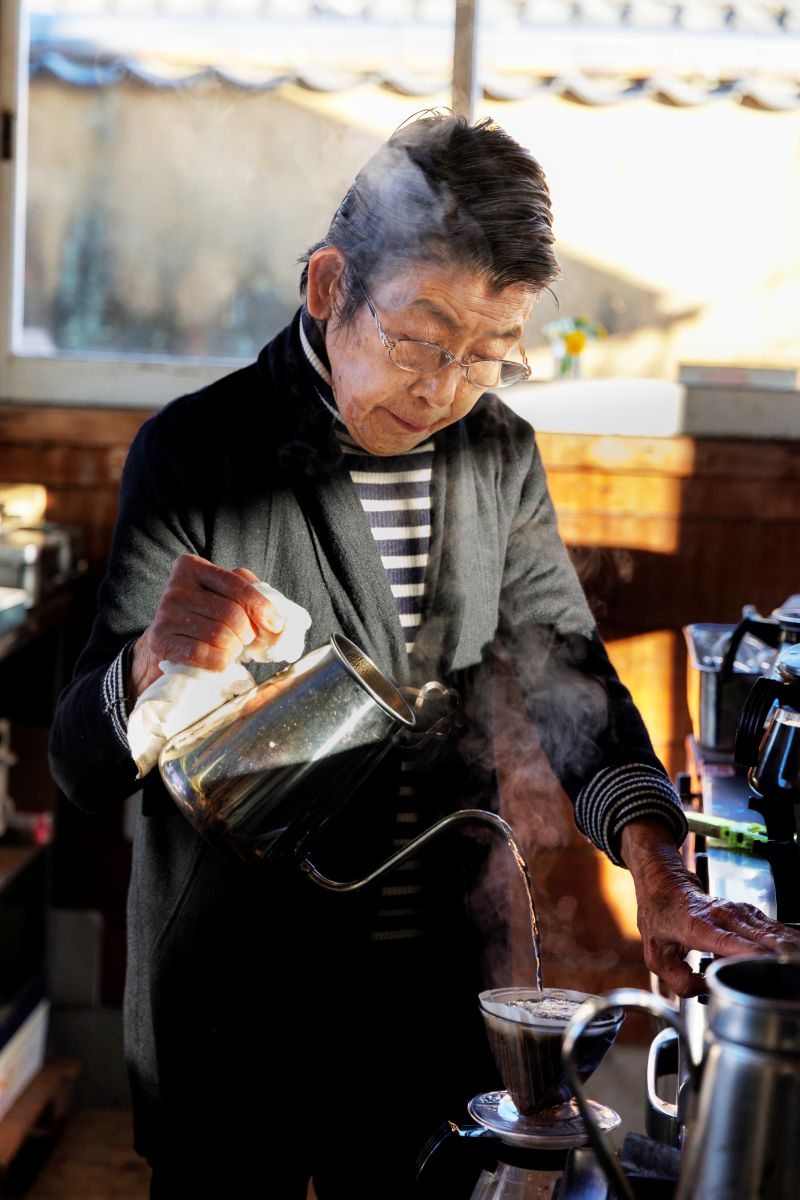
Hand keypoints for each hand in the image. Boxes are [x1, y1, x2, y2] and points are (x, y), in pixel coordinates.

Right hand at [129, 555, 284, 702]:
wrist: (169, 641)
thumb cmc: (205, 615)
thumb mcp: (223, 594)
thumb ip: (248, 592)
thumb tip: (276, 616)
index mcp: (192, 567)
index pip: (236, 583)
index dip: (260, 606)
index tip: (277, 624)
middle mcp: (175, 587)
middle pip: (231, 613)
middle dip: (247, 632)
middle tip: (246, 640)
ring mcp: (165, 614)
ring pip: (220, 635)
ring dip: (234, 648)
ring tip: (232, 648)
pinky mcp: (160, 641)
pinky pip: (202, 653)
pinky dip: (220, 661)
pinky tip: (222, 661)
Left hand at [621, 820, 799, 997]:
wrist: (665, 885)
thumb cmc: (661, 917)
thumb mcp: (657, 955)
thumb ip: (678, 980)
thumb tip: (705, 990)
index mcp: (698, 926)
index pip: (730, 941)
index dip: (751, 954)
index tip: (769, 965)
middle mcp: (723, 916)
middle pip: (760, 936)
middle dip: (781, 955)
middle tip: (792, 974)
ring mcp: (738, 912)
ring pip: (772, 930)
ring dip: (790, 947)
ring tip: (798, 965)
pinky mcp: (748, 913)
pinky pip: (774, 927)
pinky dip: (789, 939)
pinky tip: (797, 951)